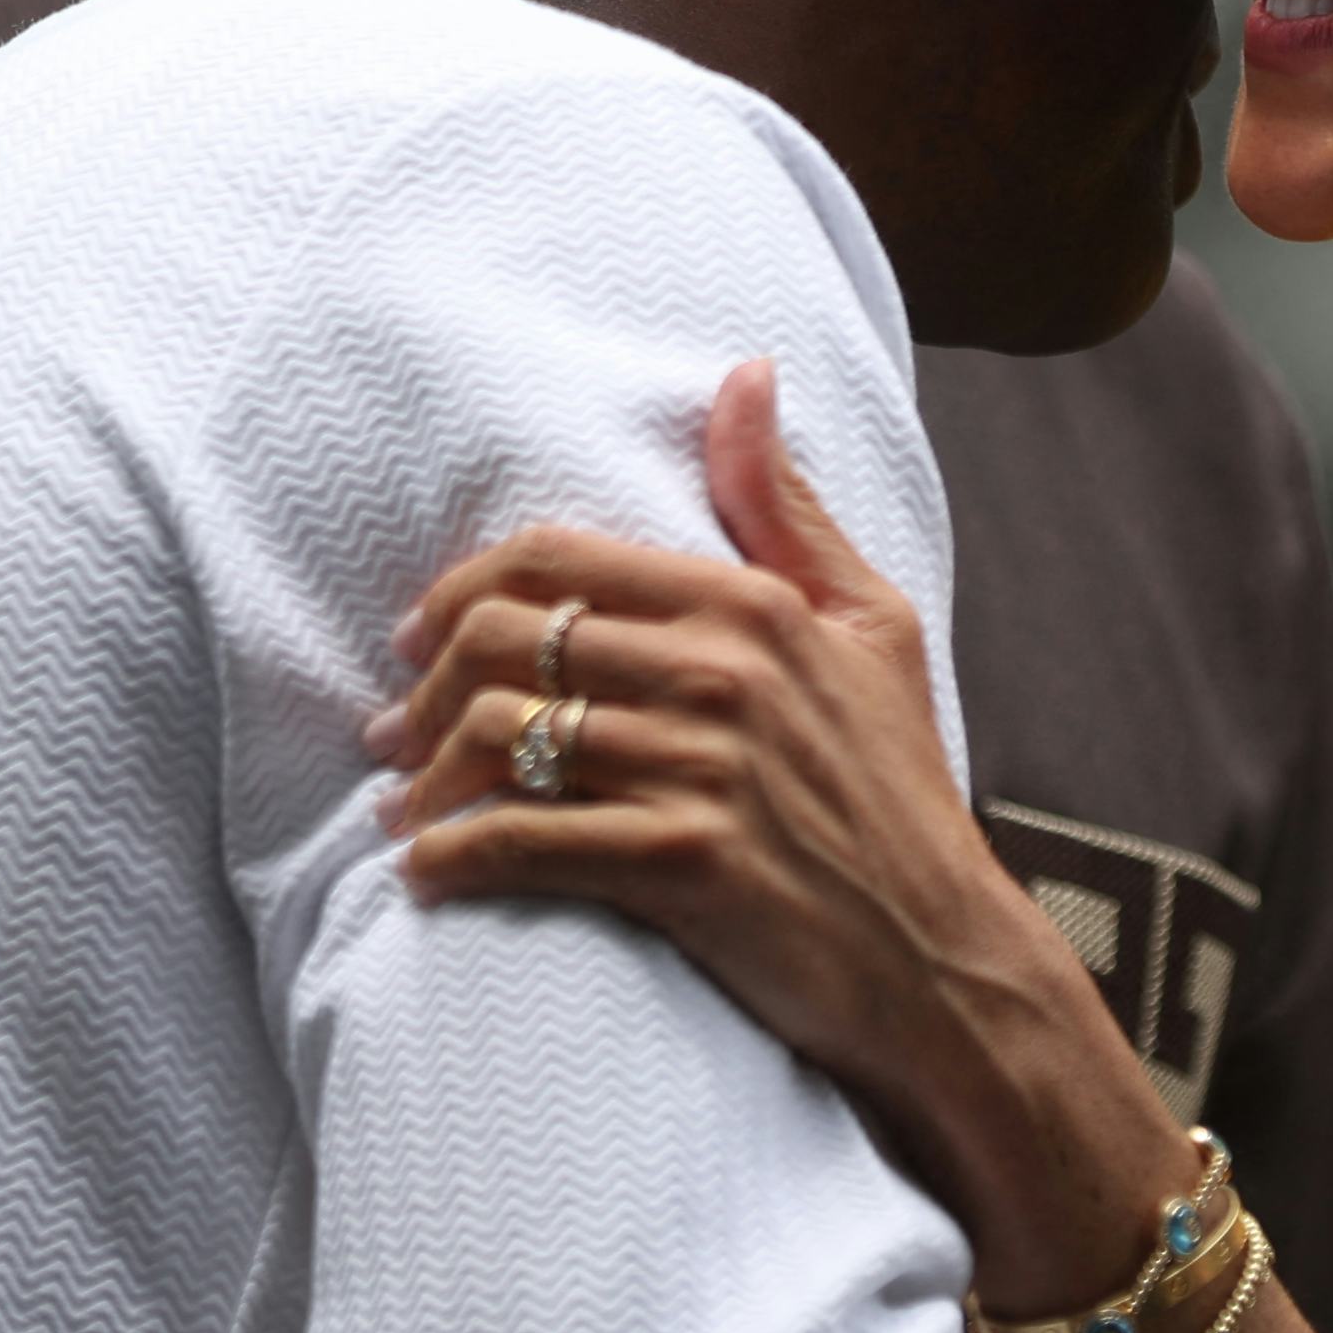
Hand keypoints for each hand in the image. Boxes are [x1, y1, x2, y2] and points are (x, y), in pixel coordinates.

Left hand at [363, 361, 1184, 1307]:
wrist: (942, 958)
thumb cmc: (897, 790)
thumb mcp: (871, 624)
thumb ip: (786, 506)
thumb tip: (745, 374)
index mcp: (752, 604)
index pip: (554, 559)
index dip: (457, 592)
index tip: (418, 640)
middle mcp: (722, 674)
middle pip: (506, 642)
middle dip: (420, 691)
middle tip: (390, 735)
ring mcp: (702, 769)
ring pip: (501, 739)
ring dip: (423, 781)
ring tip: (401, 811)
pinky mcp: (684, 865)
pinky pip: (524, 841)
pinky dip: (454, 858)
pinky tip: (430, 875)